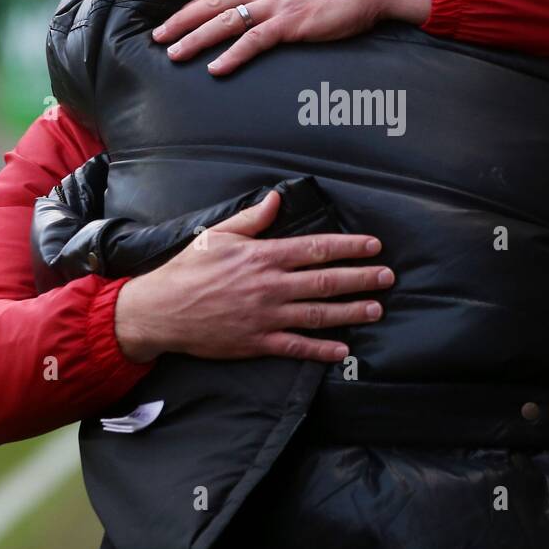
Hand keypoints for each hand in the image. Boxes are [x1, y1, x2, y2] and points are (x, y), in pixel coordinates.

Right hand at [114, 190, 392, 364]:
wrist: (161, 311)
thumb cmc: (188, 269)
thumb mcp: (218, 235)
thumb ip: (252, 220)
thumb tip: (276, 199)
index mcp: (263, 257)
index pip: (316, 249)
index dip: (349, 247)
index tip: (373, 246)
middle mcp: (270, 286)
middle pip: (326, 281)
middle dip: (361, 278)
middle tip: (387, 277)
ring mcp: (266, 317)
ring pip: (318, 314)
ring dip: (351, 312)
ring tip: (376, 309)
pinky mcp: (257, 342)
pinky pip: (296, 347)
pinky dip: (321, 349)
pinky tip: (343, 350)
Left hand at [151, 0, 430, 74]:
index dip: (193, 6)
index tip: (172, 18)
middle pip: (213, 4)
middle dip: (181, 21)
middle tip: (157, 37)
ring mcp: (277, 4)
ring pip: (226, 22)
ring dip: (196, 39)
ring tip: (175, 53)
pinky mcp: (291, 23)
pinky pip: (254, 41)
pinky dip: (232, 55)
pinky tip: (216, 68)